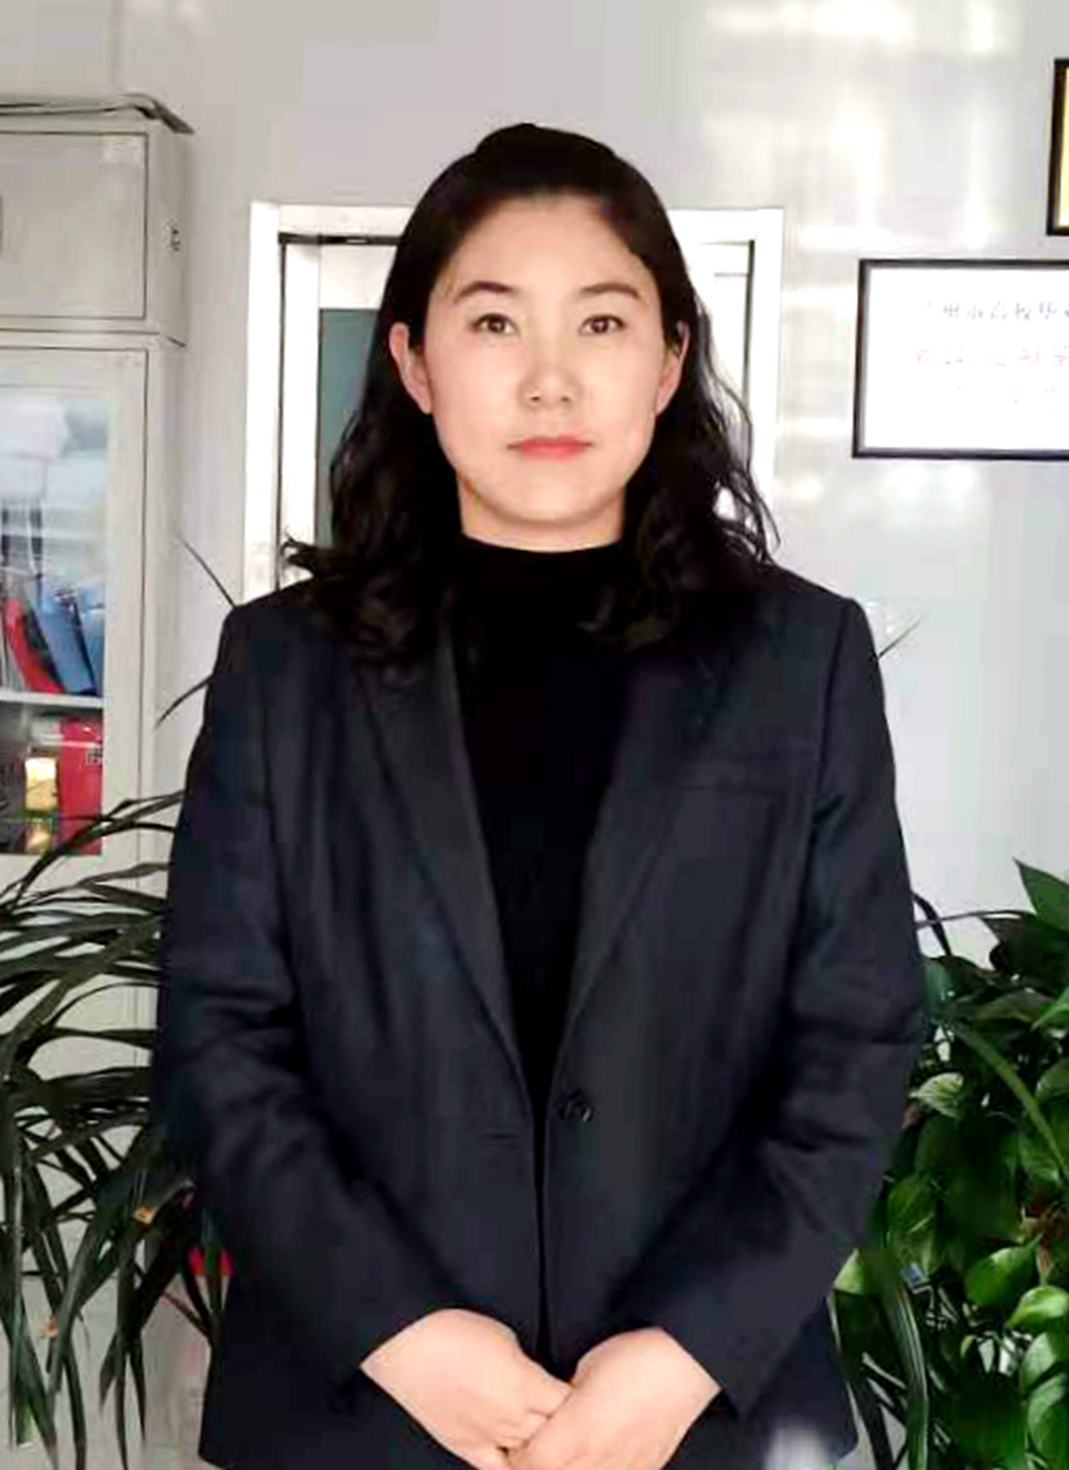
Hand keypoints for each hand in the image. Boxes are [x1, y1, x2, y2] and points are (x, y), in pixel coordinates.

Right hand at [360, 1308, 573, 1469]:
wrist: (410, 1344)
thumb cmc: (455, 1330)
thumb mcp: (506, 1338)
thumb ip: (527, 1368)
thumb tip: (536, 1382)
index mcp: (525, 1384)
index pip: (569, 1404)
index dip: (578, 1400)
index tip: (580, 1394)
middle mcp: (511, 1417)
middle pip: (554, 1433)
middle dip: (563, 1425)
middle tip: (565, 1416)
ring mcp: (488, 1436)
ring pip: (530, 1456)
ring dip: (540, 1445)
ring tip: (544, 1435)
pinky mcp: (465, 1447)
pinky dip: (513, 1467)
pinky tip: (521, 1461)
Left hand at [505, 1327, 719, 1469]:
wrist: (684, 1364)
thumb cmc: (636, 1358)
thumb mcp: (584, 1369)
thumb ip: (560, 1399)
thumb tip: (546, 1412)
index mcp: (577, 1429)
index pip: (529, 1464)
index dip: (517, 1455)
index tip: (516, 1442)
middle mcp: (598, 1457)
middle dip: (539, 1464)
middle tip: (539, 1447)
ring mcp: (623, 1469)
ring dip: (568, 1469)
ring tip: (569, 1450)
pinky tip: (597, 1455)